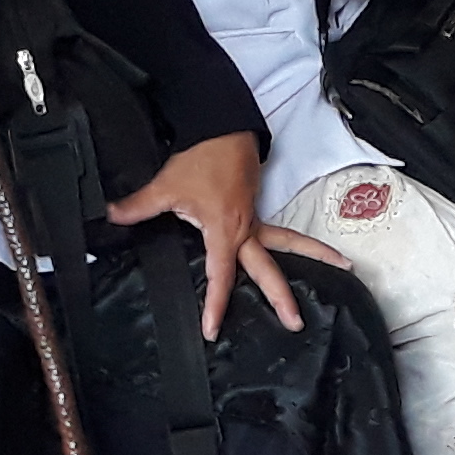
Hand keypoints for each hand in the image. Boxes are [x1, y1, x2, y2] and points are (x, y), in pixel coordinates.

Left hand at [105, 128, 298, 338]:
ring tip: (343, 265)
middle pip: (268, 268)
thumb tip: (110, 215)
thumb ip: (138, 206)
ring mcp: (254, 218)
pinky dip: (296, 243)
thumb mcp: (165, 185)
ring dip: (314, 254)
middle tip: (296, 322)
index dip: (215, 304)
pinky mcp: (255, 208)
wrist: (222, 125)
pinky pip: (276, 232)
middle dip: (282, 296)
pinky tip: (313, 252)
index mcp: (225, 230)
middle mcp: (245, 229)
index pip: (220, 276)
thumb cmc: (199, 157)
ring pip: (287, 243)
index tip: (212, 330)